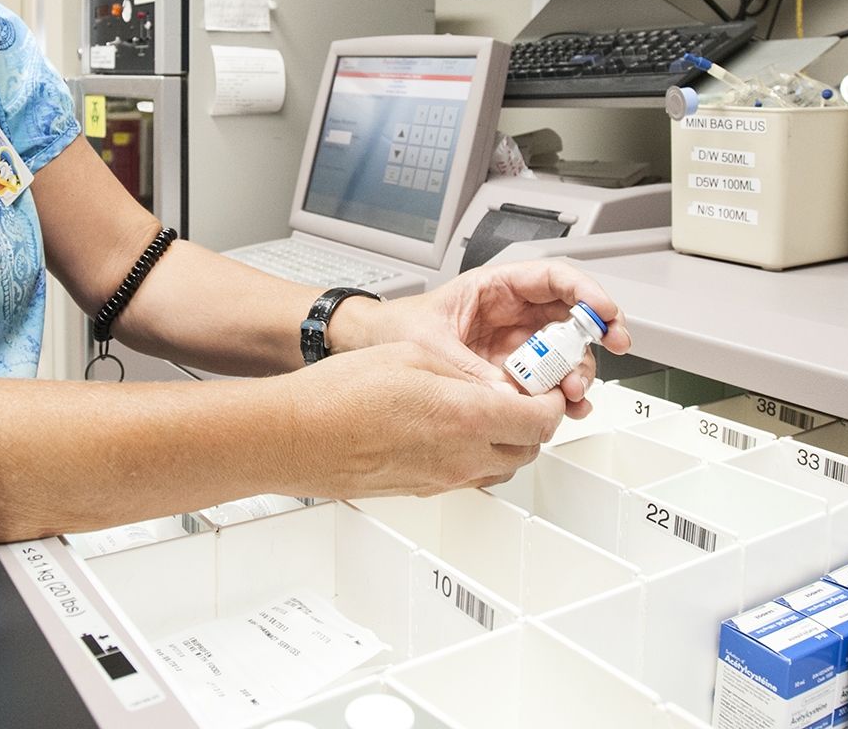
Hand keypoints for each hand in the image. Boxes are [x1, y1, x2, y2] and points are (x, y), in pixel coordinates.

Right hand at [281, 341, 565, 496]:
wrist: (295, 435)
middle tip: (526, 398)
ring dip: (509, 443)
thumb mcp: (414, 357)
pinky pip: (468, 477)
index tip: (548, 387)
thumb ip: (465, 374)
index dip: (553, 401)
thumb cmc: (340, 395)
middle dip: (535, 423)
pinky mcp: (421, 490)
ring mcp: (441, 480)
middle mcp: (461, 457)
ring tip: (493, 414)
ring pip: (501, 468)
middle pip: (528, 449)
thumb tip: (494, 384)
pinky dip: (476, 456)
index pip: (542, 420)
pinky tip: (455, 433)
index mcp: (467, 418)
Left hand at [332, 261, 631, 418]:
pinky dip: (561, 394)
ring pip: (564, 351)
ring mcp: (515, 343)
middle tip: (600, 358)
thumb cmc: (396, 329)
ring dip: (578, 372)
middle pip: (570, 316)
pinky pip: (546, 380)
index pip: (554, 278)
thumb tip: (508, 400)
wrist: (371, 348)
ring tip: (573, 395)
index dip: (587, 291)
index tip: (604, 312)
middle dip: (593, 337)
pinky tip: (565, 406)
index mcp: (495, 287)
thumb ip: (474, 372)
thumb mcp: (434, 347)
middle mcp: (513, 312)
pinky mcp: (511, 372)